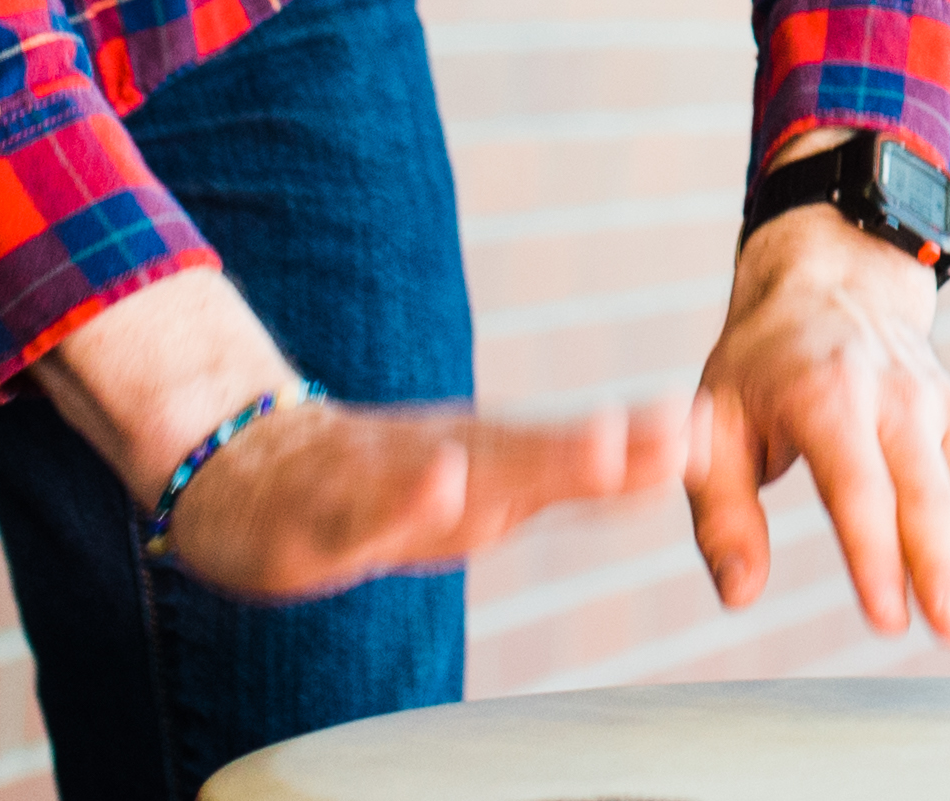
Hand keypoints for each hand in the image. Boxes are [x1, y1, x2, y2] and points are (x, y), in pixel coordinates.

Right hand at [38, 265, 685, 599]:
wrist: (240, 463)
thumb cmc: (379, 476)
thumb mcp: (474, 473)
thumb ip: (559, 465)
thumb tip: (663, 450)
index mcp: (484, 459)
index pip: (572, 454)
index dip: (640, 448)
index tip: (709, 429)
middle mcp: (444, 464)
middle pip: (530, 461)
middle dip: (602, 454)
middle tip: (672, 439)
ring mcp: (381, 486)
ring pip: (458, 477)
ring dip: (523, 465)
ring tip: (587, 452)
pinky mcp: (318, 520)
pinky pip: (365, 512)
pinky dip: (405, 498)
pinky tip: (441, 484)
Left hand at [688, 187, 949, 641]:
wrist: (834, 281)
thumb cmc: (764, 365)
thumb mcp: (716, 421)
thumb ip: (722, 513)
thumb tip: (739, 593)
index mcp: (827, 397)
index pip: (858, 486)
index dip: (876, 554)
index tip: (889, 618)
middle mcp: (897, 400)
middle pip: (930, 493)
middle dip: (949, 567)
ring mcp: (943, 409)